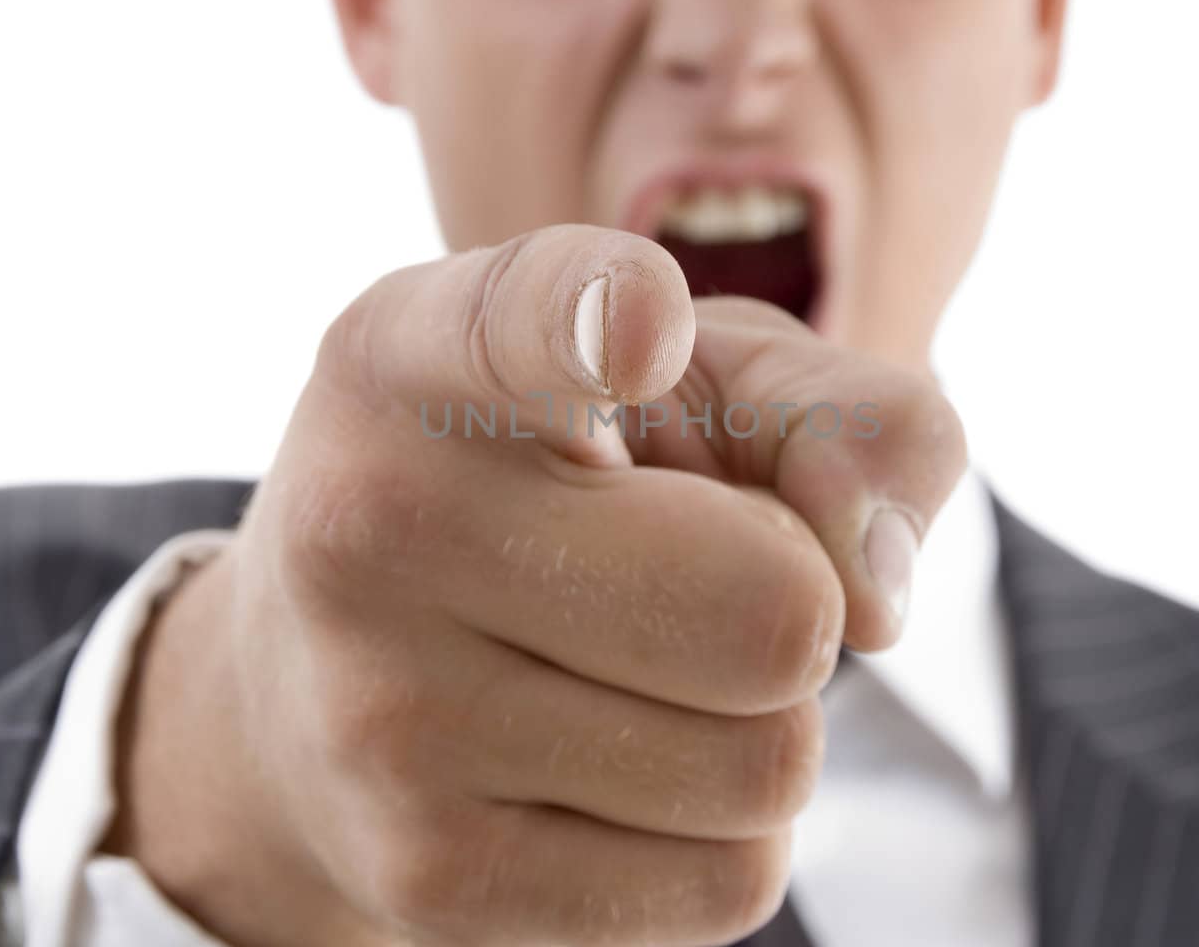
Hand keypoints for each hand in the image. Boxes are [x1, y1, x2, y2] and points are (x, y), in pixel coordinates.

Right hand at [107, 225, 966, 946]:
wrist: (319, 687)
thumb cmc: (553, 489)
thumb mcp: (691, 388)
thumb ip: (838, 413)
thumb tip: (879, 594)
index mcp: (422, 354)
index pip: (526, 318)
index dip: (598, 314)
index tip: (641, 330)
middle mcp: (373, 522)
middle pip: (776, 611)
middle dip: (791, 600)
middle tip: (686, 575)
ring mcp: (382, 717)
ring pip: (768, 767)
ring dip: (757, 724)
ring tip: (633, 671)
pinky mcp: (426, 878)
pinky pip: (730, 883)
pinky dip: (719, 830)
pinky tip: (609, 770)